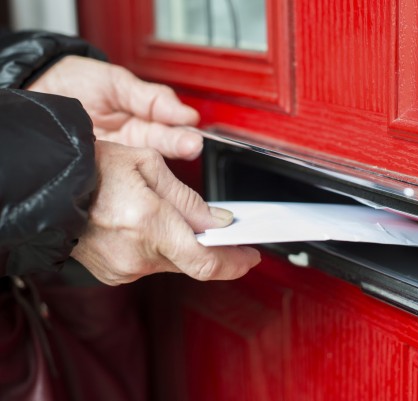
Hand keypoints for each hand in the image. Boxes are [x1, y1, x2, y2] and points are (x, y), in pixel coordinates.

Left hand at [29, 56, 201, 159]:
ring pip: (147, 163)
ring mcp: (119, 158)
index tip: (191, 126)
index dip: (183, 129)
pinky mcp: (102, 171)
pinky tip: (144, 168)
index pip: (171, 127)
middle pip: (164, 147)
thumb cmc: (71, 82)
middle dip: (180, 144)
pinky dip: (134, 174)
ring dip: (163, 161)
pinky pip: (121, 174)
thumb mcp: (115, 82)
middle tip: (191, 144)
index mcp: (142, 120)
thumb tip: (185, 112)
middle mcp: (134, 142)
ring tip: (179, 151)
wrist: (32, 91)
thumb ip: (150, 98)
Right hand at [72, 141, 260, 284]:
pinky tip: (151, 225)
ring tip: (173, 216)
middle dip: (211, 247)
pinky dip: (160, 246)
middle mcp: (137, 254)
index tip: (250, 256)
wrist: (49, 185)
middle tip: (223, 232)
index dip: (234, 263)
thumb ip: (189, 200)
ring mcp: (123, 268)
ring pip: (171, 261)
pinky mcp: (114, 273)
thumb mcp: (149, 166)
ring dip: (182, 243)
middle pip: (192, 261)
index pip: (206, 261)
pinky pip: (150, 262)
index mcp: (150, 224)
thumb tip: (218, 220)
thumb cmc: (94, 168)